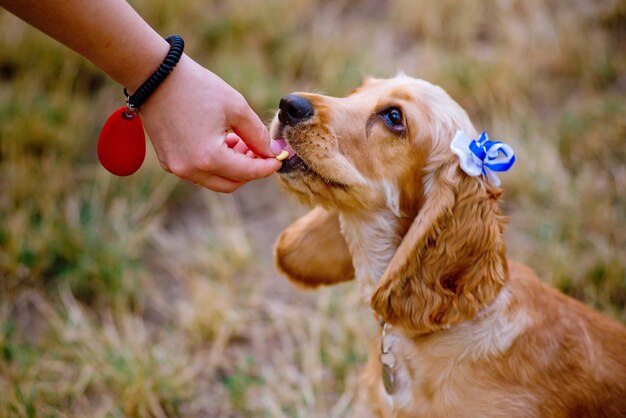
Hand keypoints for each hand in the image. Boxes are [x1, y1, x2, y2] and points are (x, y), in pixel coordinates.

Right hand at [139, 54, 281, 191]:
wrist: (153, 75)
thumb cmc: (197, 87)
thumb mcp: (236, 107)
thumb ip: (257, 134)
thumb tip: (271, 151)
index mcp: (209, 158)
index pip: (248, 172)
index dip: (267, 167)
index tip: (279, 158)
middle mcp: (191, 170)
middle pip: (231, 183)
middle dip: (250, 169)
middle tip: (260, 149)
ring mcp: (176, 168)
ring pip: (214, 179)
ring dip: (232, 166)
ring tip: (240, 141)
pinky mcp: (168, 162)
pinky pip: (198, 171)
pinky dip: (214, 163)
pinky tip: (221, 141)